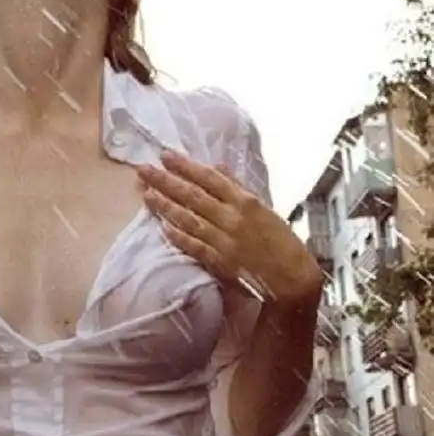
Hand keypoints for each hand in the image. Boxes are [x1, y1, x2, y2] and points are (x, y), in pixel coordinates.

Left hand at [138, 150, 321, 303]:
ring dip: (165, 205)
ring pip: (189, 219)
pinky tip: (161, 226)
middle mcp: (233, 218)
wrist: (292, 280)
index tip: (166, 156)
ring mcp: (224, 240)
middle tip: (144, 170)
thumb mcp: (265, 208)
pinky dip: (178, 236)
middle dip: (167, 181)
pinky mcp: (219, 262)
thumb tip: (218, 166)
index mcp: (246, 202)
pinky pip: (194, 246)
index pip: (210, 179)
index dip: (186, 166)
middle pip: (194, 196)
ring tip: (146, 193)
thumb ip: (239, 187)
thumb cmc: (282, 243)